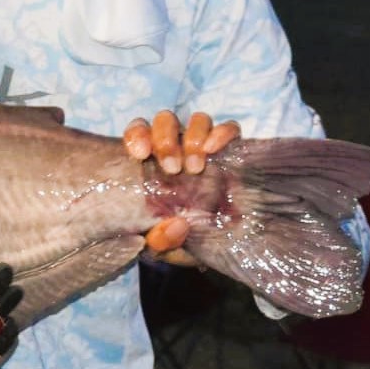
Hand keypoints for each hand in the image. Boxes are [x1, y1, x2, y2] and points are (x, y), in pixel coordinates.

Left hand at [122, 110, 240, 265]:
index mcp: (152, 163)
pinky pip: (230, 128)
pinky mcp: (233, 151)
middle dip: (166, 139)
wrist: (218, 247)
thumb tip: (176, 225)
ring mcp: (206, 147)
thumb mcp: (165, 248)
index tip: (141, 154)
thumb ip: (160, 242)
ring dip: (194, 138)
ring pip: (198, 120)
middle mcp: (178, 148)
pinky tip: (216, 150)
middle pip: (166, 120)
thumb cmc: (181, 239)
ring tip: (196, 168)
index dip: (137, 135)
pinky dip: (223, 133)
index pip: (138, 132)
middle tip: (173, 168)